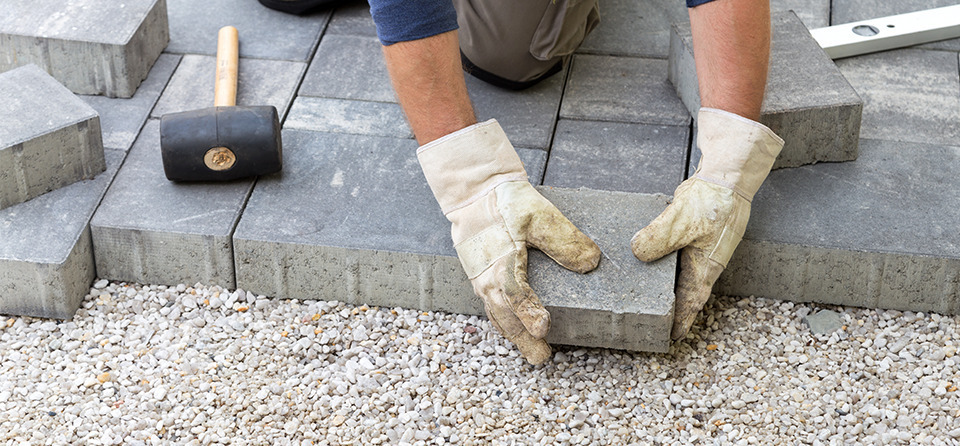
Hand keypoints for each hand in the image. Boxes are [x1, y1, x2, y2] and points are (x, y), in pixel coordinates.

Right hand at [419, 120, 600, 363]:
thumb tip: (591, 263)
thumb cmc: (507, 201)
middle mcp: (487, 276)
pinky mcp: (479, 276)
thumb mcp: (540, 214)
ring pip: (495, 314)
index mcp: (501, 261)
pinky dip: (503, 320)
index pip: (516, 294)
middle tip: (541, 357)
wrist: (474, 192)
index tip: (544, 328)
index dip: (530, 313)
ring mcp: (480, 278)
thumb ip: (565, 239)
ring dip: (512, 333)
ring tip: (531, 350)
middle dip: (522, 338)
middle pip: (504, 315)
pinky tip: (514, 326)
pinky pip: (490, 305)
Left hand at [631, 108, 782, 339]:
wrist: (727, 174)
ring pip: (679, 271)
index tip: (671, 337)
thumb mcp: (680, 223)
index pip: (692, 302)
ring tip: (642, 292)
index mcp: (705, 267)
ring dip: (664, 282)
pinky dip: (663, 258)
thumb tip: (637, 253)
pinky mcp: (693, 232)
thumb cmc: (712, 201)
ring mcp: (699, 246)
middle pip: (685, 291)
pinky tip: (645, 257)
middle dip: (670, 306)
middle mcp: (703, 261)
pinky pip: (675, 251)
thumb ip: (657, 240)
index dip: (682, 321)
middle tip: (651, 319)